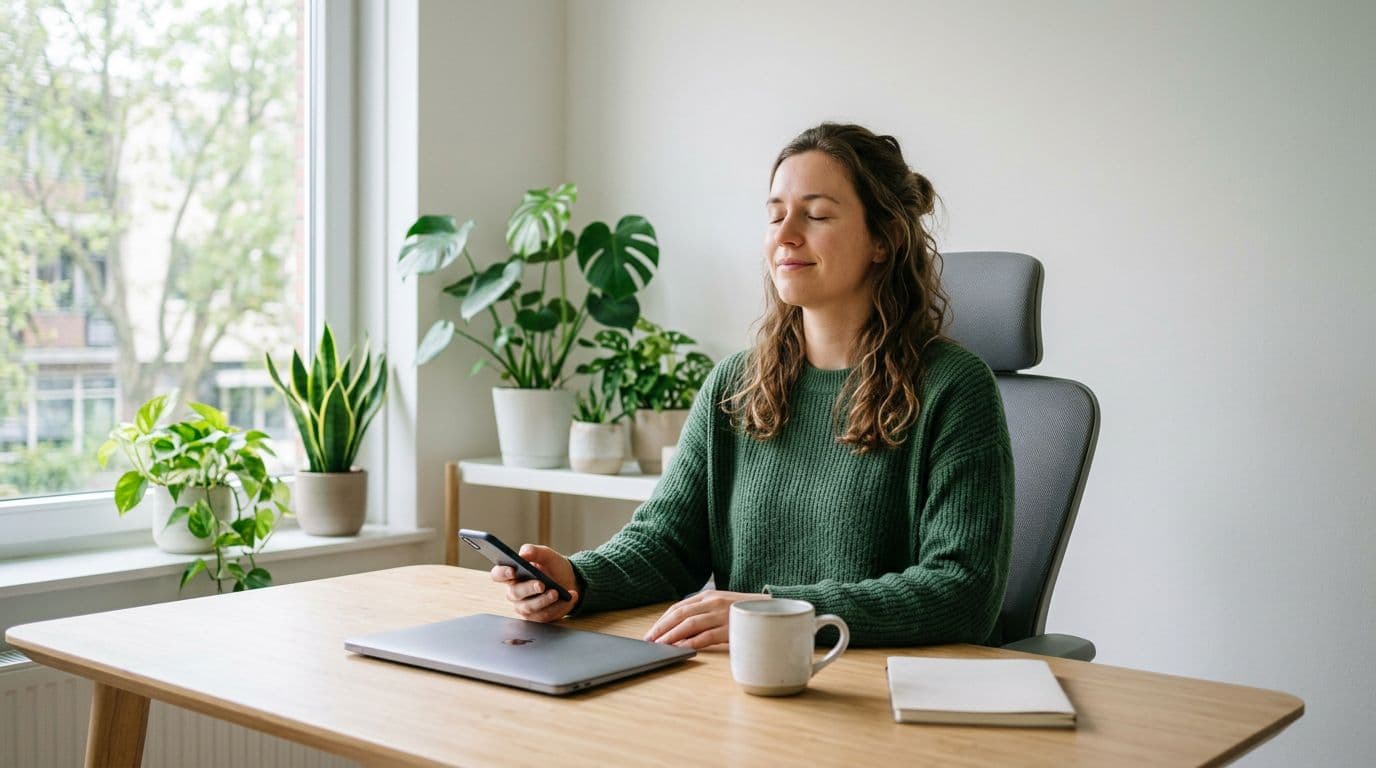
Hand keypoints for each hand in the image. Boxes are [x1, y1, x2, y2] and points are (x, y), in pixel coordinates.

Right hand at [489, 544, 579, 622]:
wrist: (569, 581)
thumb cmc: (553, 567)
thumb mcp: (547, 555)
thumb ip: (535, 552)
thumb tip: (523, 553)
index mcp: (512, 574)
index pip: (498, 574)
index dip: (502, 573)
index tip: (513, 570)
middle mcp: (515, 592)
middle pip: (515, 593)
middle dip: (528, 589)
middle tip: (541, 584)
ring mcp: (524, 606)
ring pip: (529, 607)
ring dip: (544, 600)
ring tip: (557, 592)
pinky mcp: (537, 617)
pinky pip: (545, 615)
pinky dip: (559, 606)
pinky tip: (570, 597)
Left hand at [643, 590, 768, 648]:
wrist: (775, 611)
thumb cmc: (745, 612)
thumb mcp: (723, 605)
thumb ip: (705, 611)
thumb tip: (681, 627)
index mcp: (709, 595)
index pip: (678, 607)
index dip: (662, 621)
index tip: (651, 633)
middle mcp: (713, 602)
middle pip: (679, 614)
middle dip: (661, 628)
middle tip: (649, 641)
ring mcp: (722, 614)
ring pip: (689, 624)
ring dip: (671, 636)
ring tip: (660, 646)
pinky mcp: (730, 628)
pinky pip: (705, 636)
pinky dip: (690, 642)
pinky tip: (680, 648)